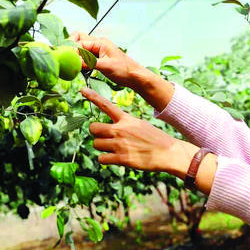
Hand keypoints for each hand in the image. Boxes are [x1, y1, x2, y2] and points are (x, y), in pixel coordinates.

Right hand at [71, 32, 145, 90]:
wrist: (135, 77)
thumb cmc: (124, 70)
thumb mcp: (105, 67)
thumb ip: (89, 63)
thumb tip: (74, 62)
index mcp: (100, 43)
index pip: (80, 42)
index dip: (71, 50)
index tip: (66, 59)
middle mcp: (98, 44)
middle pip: (79, 41)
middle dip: (71, 48)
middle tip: (66, 59)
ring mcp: (98, 51)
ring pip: (81, 49)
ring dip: (76, 56)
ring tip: (72, 66)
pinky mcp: (99, 59)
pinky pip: (86, 57)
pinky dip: (81, 61)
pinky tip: (79, 69)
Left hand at [80, 87, 195, 174]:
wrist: (167, 152)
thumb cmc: (154, 138)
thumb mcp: (139, 124)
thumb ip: (124, 124)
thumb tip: (112, 129)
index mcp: (126, 119)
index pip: (106, 105)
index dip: (93, 96)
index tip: (82, 89)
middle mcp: (120, 130)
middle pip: (93, 128)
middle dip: (96, 133)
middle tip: (104, 137)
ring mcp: (119, 144)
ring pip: (96, 144)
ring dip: (101, 147)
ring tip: (112, 149)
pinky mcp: (121, 158)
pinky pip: (102, 159)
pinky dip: (105, 160)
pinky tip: (113, 158)